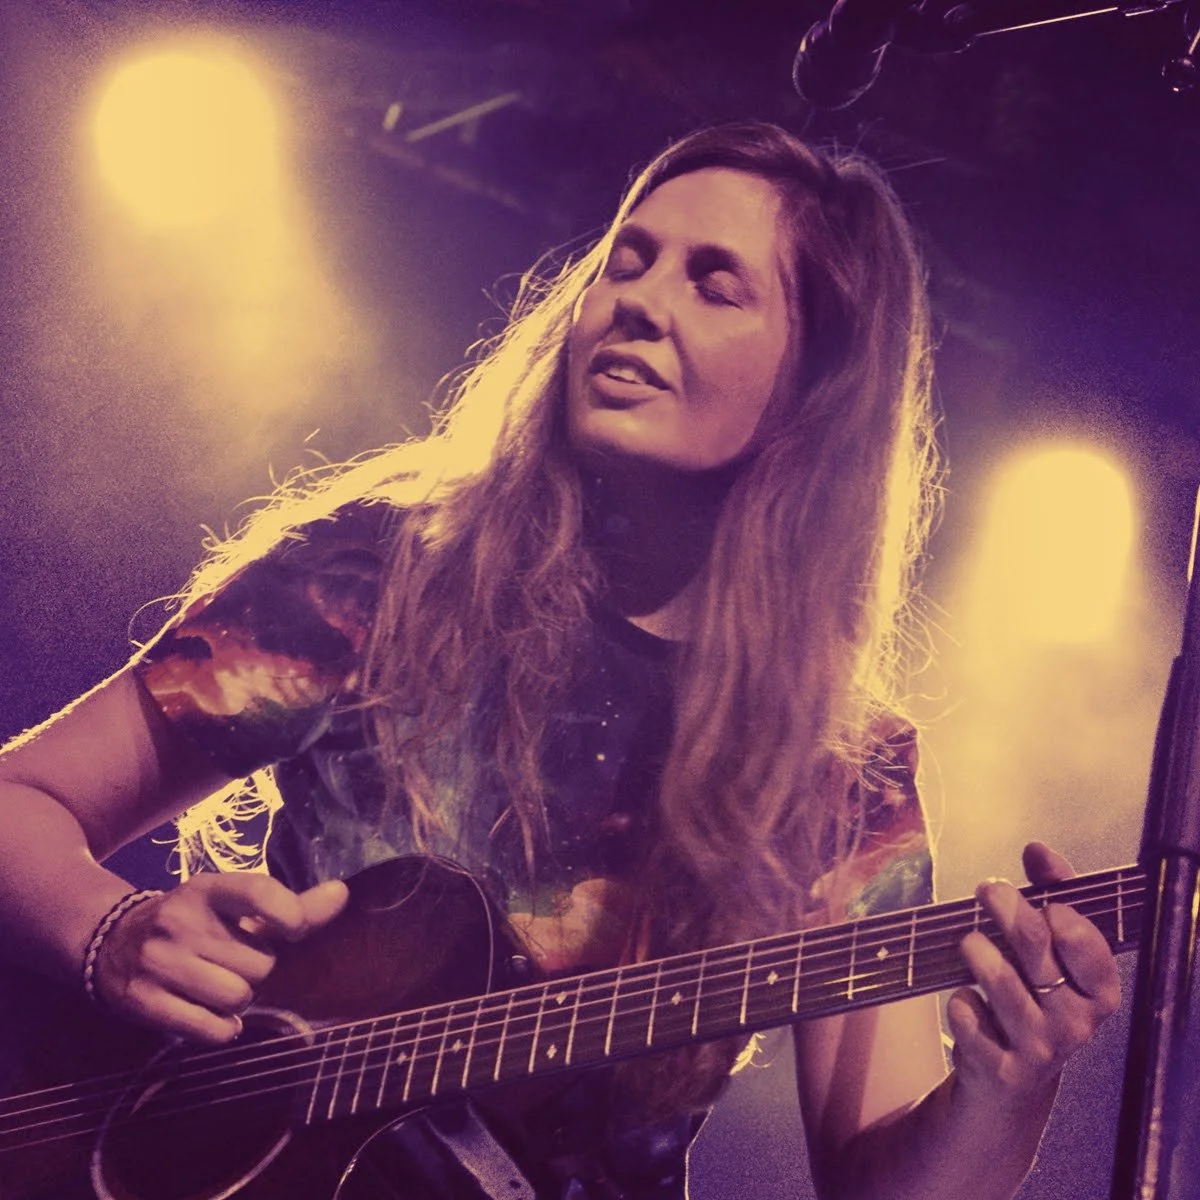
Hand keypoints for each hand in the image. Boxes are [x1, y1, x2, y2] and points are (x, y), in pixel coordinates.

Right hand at [91, 873, 348, 1042]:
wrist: (111, 940)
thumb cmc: (196, 923)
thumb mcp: (233, 907)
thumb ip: (290, 906)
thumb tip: (342, 894)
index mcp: (207, 889)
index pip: (258, 891)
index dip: (288, 913)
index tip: (294, 930)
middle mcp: (180, 919)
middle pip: (260, 963)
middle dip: (255, 970)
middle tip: (230, 962)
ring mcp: (157, 960)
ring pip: (238, 997)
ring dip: (238, 1000)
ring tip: (215, 984)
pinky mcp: (142, 1001)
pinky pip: (212, 1030)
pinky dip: (221, 1029)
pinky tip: (206, 1013)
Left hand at [948, 841, 1120, 1112]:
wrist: (1011, 1078)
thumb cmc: (1034, 995)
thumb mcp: (1052, 951)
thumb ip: (1051, 895)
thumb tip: (1037, 849)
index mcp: (1098, 992)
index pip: (1090, 948)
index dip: (1065, 919)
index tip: (1045, 901)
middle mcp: (1076, 1024)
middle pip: (1036, 949)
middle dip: (1008, 910)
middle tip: (988, 890)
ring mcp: (1039, 1049)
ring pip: (999, 981)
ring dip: (977, 951)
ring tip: (969, 941)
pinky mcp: (1000, 1067)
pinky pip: (968, 1014)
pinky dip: (960, 1000)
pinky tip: (965, 998)